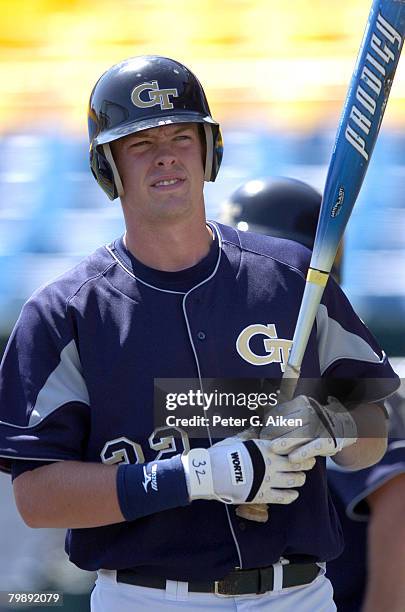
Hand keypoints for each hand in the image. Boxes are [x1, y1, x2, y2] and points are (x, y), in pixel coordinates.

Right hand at [181, 438, 314, 504]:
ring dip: (299, 479)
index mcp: (264, 448)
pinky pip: (284, 497)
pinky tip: (294, 494)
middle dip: (305, 463)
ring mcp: (269, 480)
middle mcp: (270, 463)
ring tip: (300, 478)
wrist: (212, 474)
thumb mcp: (237, 441)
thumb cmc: (221, 455)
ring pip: (294, 480)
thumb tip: (252, 431)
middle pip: (296, 463)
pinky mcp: (263, 495)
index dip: (299, 447)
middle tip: (310, 463)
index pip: (289, 447)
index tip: (305, 447)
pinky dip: (291, 495)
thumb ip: (249, 438)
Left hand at [260, 395, 357, 461]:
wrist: (342, 426)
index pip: (285, 412)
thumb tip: (263, 421)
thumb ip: (284, 416)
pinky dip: (303, 452)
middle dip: (276, 433)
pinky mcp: (329, 441)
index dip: (272, 422)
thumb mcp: (301, 414)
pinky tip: (292, 458)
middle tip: (265, 441)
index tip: (263, 432)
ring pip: (301, 435)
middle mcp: (314, 412)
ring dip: (286, 442)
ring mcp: (322, 427)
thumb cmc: (313, 423)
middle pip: (292, 423)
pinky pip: (315, 447)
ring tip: (273, 448)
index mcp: (304, 403)